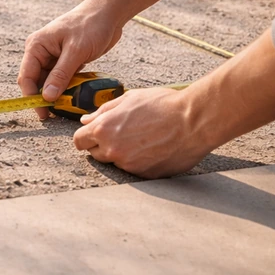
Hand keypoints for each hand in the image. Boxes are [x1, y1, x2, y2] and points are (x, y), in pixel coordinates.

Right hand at [18, 4, 123, 118]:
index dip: (32, 96)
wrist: (108, 13)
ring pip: (49, 81)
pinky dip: (67, 87)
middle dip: (44, 96)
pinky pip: (61, 78)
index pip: (27, 76)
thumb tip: (47, 97)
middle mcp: (41, 52)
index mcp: (36, 46)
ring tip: (68, 104)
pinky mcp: (65, 60)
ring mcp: (52, 56)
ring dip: (57, 93)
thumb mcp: (76, 51)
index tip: (43, 112)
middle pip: (35, 81)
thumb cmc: (91, 25)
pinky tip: (75, 94)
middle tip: (54, 113)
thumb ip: (60, 75)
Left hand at [72, 88, 210, 177]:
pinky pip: (134, 170)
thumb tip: (86, 120)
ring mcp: (129, 165)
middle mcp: (113, 150)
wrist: (195, 121)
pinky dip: (139, 161)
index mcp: (104, 129)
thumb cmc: (164, 105)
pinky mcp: (145, 175)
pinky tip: (153, 148)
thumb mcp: (129, 99)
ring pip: (115, 162)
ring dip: (122, 153)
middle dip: (103, 145)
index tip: (92, 135)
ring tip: (142, 139)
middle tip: (122, 134)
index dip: (85, 137)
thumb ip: (103, 111)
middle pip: (95, 153)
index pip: (79, 141)